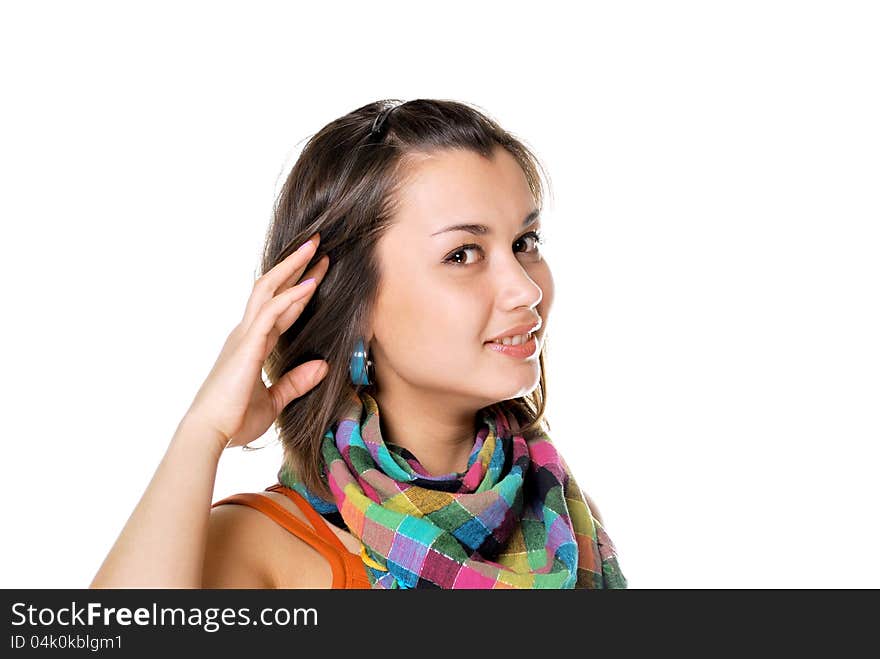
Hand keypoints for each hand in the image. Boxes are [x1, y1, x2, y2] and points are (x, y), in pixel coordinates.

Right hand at [185, 232, 329, 449]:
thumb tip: (323, 367)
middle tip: (317, 245)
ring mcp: (244, 337)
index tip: (318, 272)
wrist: (210, 433)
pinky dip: (291, 297)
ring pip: (268, 290)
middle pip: (271, 288)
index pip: (280, 309)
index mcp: (252, 345)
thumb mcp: (274, 401)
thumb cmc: (235, 420)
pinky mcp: (247, 346)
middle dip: (295, 266)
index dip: (299, 289)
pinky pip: (270, 313)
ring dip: (293, 269)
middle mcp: (246, 334)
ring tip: (315, 250)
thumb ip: (296, 382)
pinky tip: (309, 285)